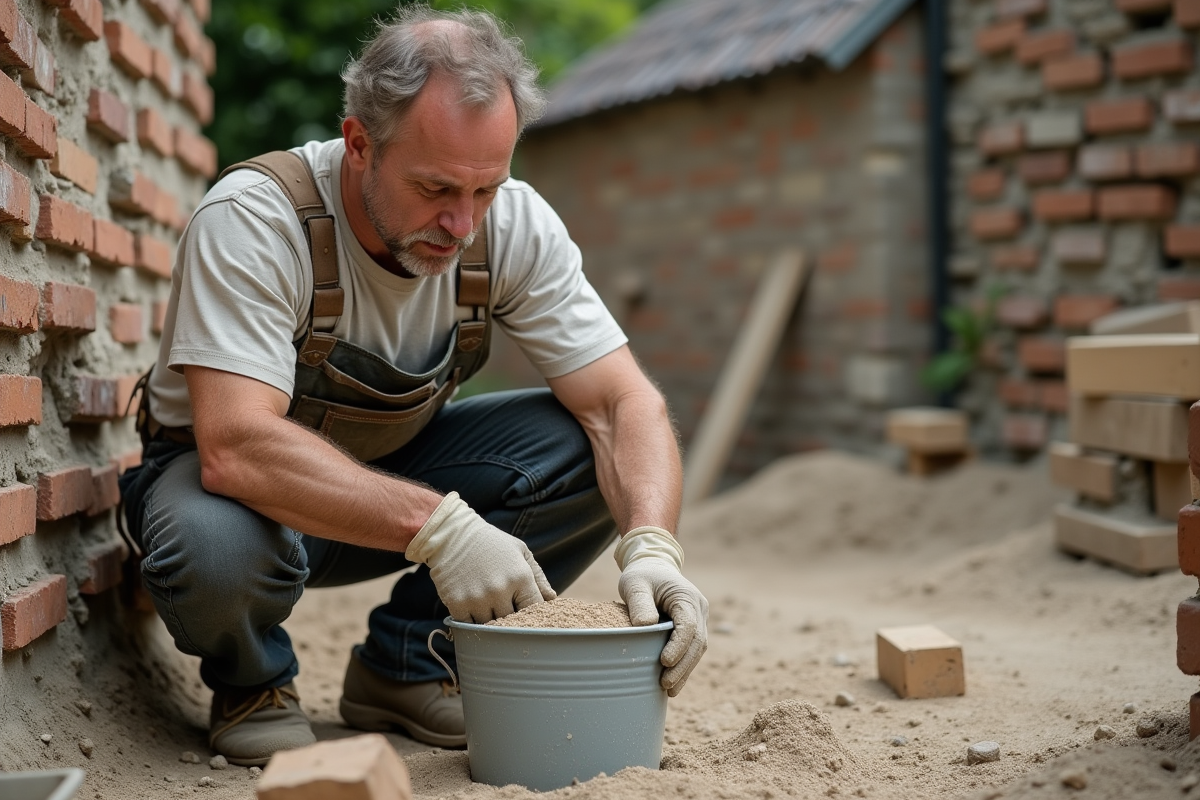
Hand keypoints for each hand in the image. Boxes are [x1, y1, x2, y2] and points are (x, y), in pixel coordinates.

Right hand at [405, 492, 555, 622]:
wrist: (452, 535)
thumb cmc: (491, 543)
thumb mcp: (520, 551)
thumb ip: (538, 576)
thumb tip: (551, 598)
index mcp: (520, 577)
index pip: (534, 609)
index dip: (531, 613)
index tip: (526, 612)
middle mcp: (500, 590)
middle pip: (512, 622)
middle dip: (511, 619)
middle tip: (505, 610)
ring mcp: (478, 598)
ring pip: (490, 627)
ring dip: (491, 622)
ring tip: (488, 608)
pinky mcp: (457, 604)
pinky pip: (469, 626)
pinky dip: (472, 623)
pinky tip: (473, 610)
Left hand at [616, 527, 707, 696]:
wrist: (654, 568)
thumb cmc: (642, 575)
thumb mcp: (635, 584)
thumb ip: (640, 603)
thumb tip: (645, 627)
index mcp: (686, 597)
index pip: (689, 626)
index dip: (679, 646)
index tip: (664, 662)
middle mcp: (699, 609)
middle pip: (697, 642)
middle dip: (683, 666)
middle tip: (666, 685)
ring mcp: (699, 619)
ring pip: (697, 649)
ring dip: (685, 670)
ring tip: (668, 689)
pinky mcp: (693, 629)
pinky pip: (691, 650)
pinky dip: (683, 666)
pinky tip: (673, 683)